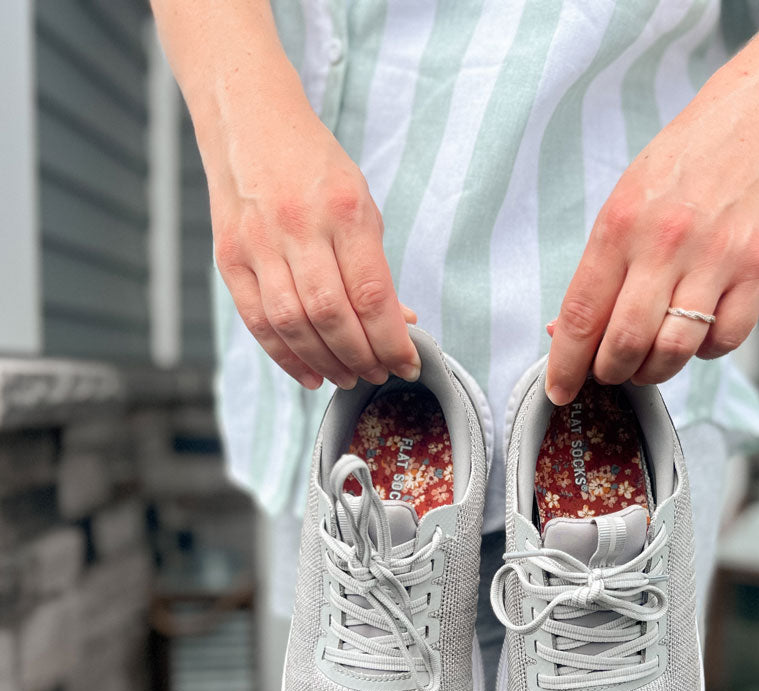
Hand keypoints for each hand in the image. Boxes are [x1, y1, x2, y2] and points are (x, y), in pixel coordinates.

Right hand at [207, 95, 419, 389]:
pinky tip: (310, 374)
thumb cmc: (314, 168)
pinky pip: (258, 321)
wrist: (249, 122)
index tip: (408, 364)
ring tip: (348, 377)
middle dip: (361, 357)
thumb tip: (400, 324)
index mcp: (343, 210)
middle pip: (332, 316)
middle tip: (378, 374)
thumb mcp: (361, 205)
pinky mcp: (229, 258)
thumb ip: (377, 268)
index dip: (392, 341)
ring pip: (294, 325)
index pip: (372, 294)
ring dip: (326, 363)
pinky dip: (286, 356)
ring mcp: (258, 244)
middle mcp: (298, 227)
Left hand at [545, 59, 758, 404]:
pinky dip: (705, 352)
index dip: (566, 364)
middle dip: (610, 373)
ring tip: (650, 359)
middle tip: (612, 371)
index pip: (581, 314)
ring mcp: (718, 257)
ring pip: (674, 351)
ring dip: (655, 371)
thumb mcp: (625, 201)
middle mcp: (666, 241)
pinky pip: (724, 341)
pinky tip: (697, 331)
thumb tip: (564, 331)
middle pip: (625, 343)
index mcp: (620, 225)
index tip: (560, 390)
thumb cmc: (686, 163)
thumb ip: (599, 269)